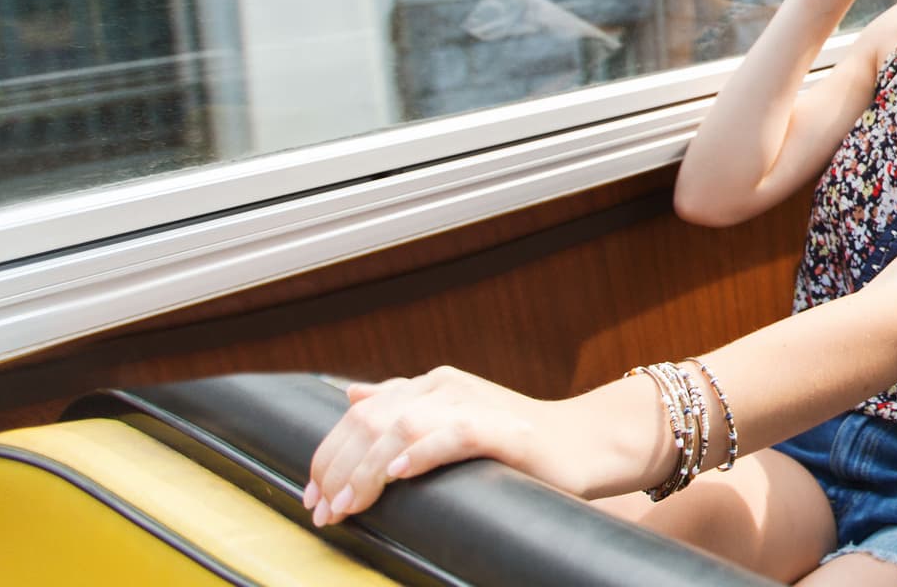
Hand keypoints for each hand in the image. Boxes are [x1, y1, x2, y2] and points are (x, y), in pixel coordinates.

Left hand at [304, 367, 661, 526]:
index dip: (328, 456)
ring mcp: (475, 403)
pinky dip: (421, 453)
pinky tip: (397, 474)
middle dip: (338, 470)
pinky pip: (455, 434)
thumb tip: (350, 396)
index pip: (360, 415)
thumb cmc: (516, 444)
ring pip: (402, 428)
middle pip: (372, 422)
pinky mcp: (504, 430)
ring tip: (349, 505)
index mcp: (429, 385)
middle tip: (324, 512)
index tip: (312, 497)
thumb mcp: (451, 420)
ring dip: (366, 471)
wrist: (584, 444)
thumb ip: (403, 406)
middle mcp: (446, 386)